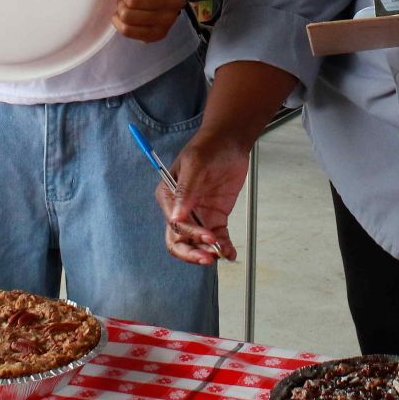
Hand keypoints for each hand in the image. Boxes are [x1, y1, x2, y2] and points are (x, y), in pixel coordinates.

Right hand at [157, 132, 246, 264]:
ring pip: (196, 244)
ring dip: (207, 252)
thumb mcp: (196, 163)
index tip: (208, 235)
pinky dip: (223, 247)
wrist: (229, 141)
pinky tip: (230, 253)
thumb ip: (186, 190)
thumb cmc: (209, 147)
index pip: (175, 223)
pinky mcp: (214, 217)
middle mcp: (180, 208)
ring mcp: (198, 215)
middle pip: (178, 240)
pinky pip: (216, 238)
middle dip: (192, 253)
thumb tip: (176, 216)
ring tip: (223, 253)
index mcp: (168, 195)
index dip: (191, 232)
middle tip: (208, 257)